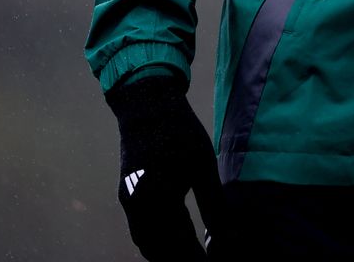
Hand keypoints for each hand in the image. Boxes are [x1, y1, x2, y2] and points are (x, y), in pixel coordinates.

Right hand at [106, 74, 222, 261]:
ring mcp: (129, 203)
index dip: (195, 259)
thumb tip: (226, 235)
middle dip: (181, 259)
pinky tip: (175, 239)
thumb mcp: (202, 167)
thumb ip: (213, 204)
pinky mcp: (127, 196)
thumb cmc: (179, 133)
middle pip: (159, 250)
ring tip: (191, 255)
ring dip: (167, 252)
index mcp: (158, 202)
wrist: (145, 106)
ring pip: (147, 242)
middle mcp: (138, 208)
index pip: (179, 245)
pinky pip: (140, 229)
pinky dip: (156, 240)